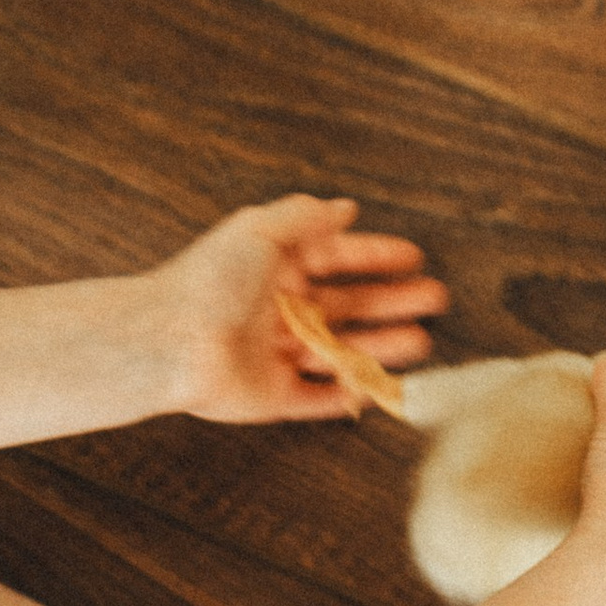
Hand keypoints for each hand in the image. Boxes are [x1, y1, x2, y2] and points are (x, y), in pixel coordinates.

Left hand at [151, 196, 445, 423]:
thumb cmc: (209, 280)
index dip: (375, 256)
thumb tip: (344, 207)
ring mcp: (279, 355)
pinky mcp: (274, 396)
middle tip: (433, 298)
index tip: (412, 256)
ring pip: (342, 351)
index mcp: (275, 269)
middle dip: (392, 301)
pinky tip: (382, 385)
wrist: (171, 339)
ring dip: (383, 345)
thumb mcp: (260, 229)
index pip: (336, 259)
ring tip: (421, 340)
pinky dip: (349, 394)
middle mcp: (280, 310)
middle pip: (349, 305)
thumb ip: (306, 215)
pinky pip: (320, 398)